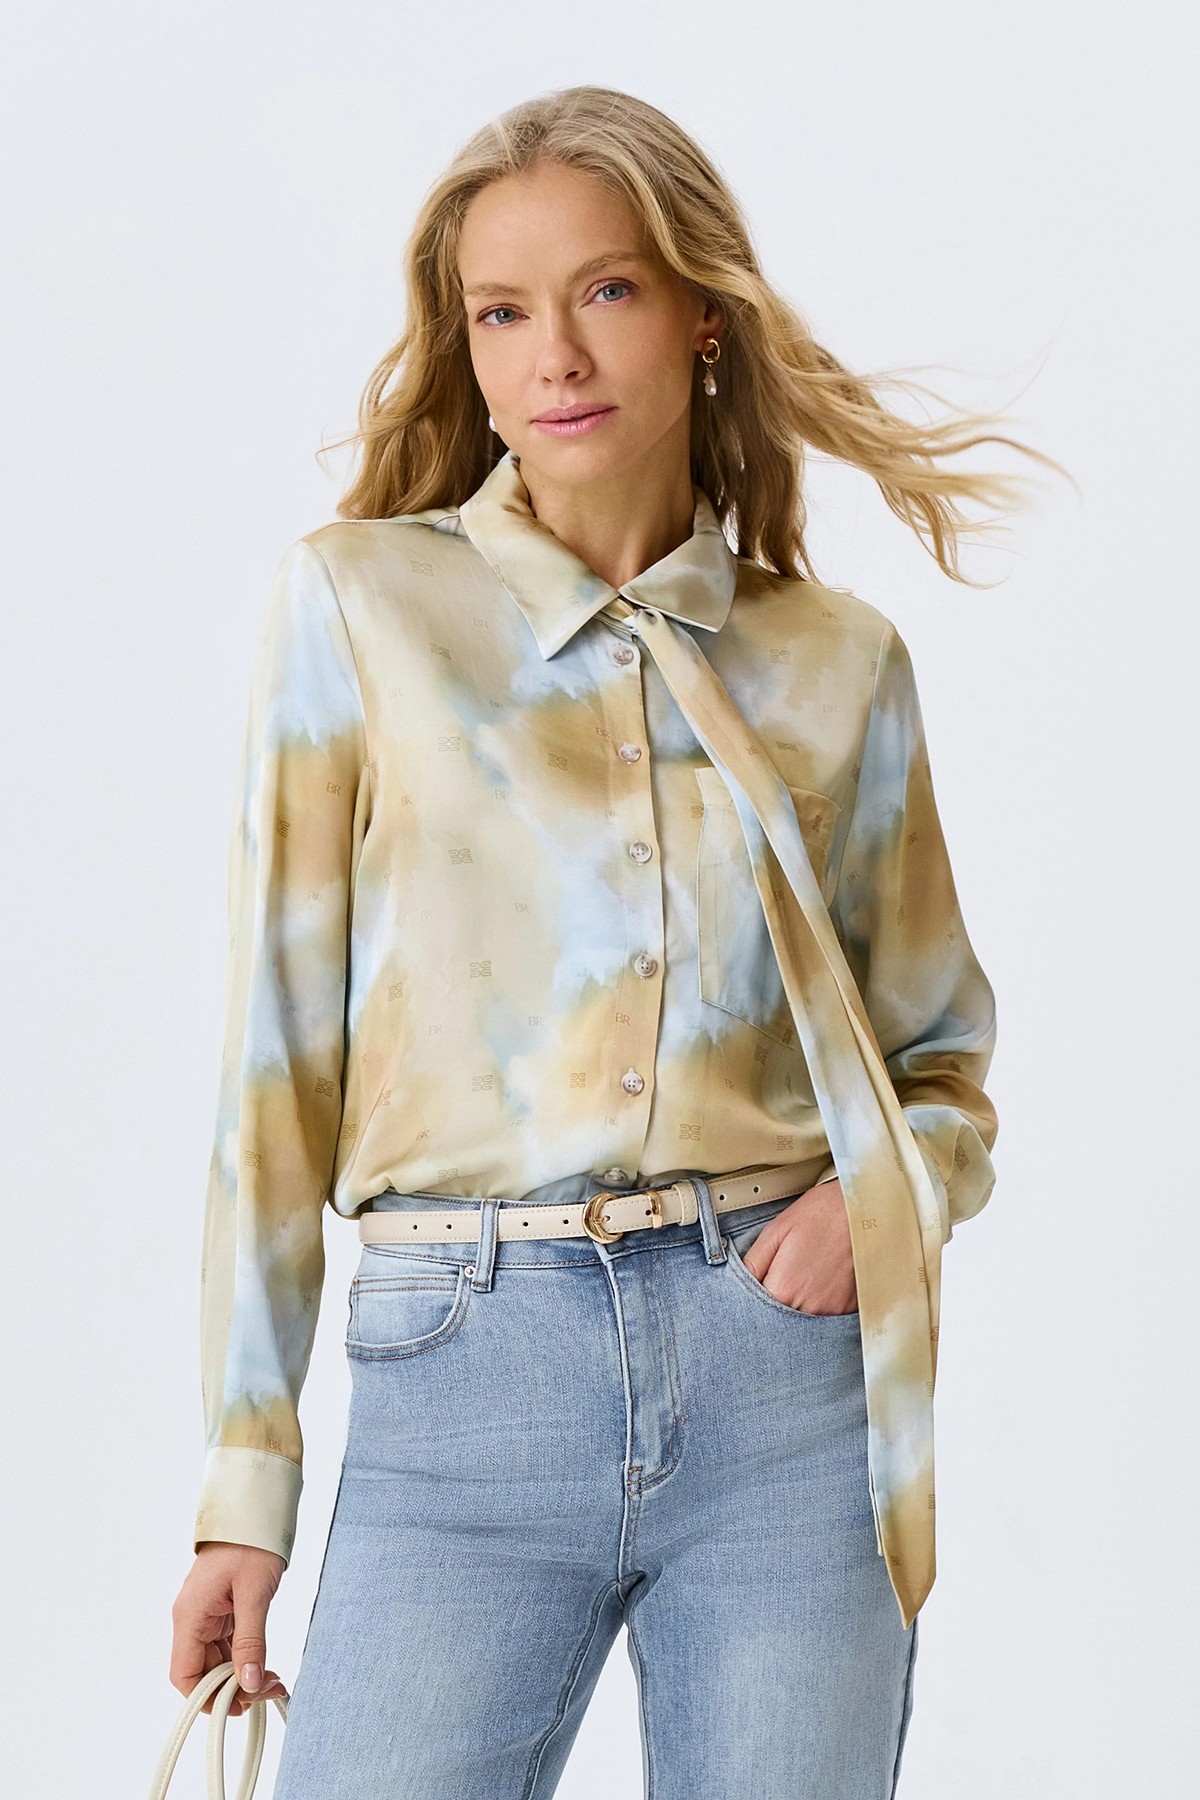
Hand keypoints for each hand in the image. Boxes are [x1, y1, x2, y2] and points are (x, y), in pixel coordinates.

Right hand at [171, 1542, 289, 1715]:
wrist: (255, 1510)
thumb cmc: (249, 1543)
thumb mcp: (254, 1594)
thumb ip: (251, 1641)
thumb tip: (249, 1683)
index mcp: (190, 1616)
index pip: (184, 1674)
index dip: (205, 1698)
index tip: (237, 1706)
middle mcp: (193, 1618)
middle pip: (201, 1671)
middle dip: (231, 1687)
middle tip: (266, 1691)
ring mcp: (207, 1614)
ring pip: (216, 1660)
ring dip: (240, 1674)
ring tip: (272, 1680)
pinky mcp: (222, 1609)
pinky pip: (227, 1644)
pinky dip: (244, 1657)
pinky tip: (264, 1665)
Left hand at [740, 1177, 857, 1314]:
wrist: (865, 1210)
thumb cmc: (822, 1214)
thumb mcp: (777, 1231)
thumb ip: (753, 1263)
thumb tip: (738, 1282)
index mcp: (784, 1289)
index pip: (756, 1311)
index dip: (755, 1298)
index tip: (762, 1285)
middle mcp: (808, 1308)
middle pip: (779, 1320)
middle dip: (775, 1304)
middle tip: (784, 1277)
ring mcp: (831, 1311)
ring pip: (803, 1321)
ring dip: (798, 1305)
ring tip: (806, 1276)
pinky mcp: (849, 1310)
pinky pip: (826, 1317)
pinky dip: (819, 1304)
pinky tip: (822, 1281)